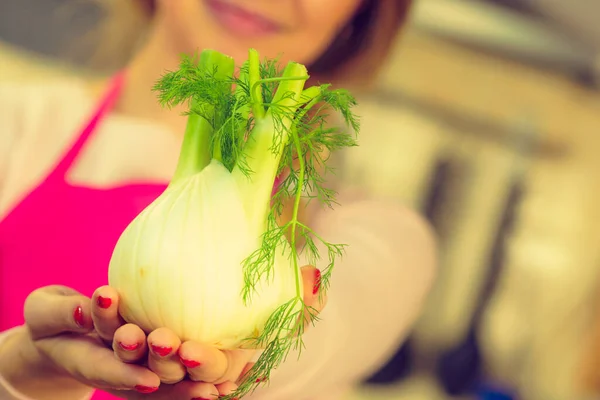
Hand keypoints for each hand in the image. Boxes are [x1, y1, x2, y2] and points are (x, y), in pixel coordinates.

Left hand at [95, 265, 325, 398]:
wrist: (218, 278)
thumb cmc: (258, 294)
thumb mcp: (283, 296)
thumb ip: (302, 293)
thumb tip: (315, 275)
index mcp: (226, 358)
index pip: (215, 370)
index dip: (204, 365)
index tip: (192, 352)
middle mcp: (189, 358)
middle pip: (171, 368)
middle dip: (162, 359)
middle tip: (155, 340)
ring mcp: (160, 346)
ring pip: (137, 350)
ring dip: (126, 340)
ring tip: (120, 316)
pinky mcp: (137, 326)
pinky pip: (117, 325)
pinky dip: (109, 314)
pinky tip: (105, 295)